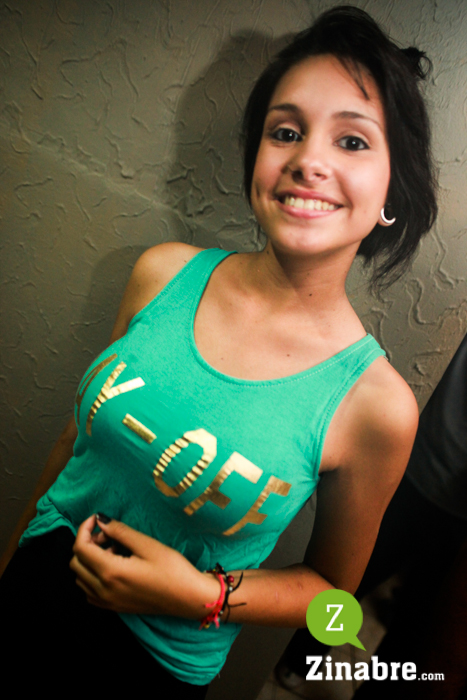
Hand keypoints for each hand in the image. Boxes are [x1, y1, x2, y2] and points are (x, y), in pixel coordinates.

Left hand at [70, 515, 218, 616]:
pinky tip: (113, 566)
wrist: (188, 598)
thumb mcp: (147, 545)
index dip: (84, 529)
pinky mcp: (113, 607)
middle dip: (87, 543)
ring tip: (114, 549)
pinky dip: (93, 575)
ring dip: (89, 560)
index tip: (96, 519)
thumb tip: (100, 521)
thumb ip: (120, 532)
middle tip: (109, 534)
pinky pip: (89, 590)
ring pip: (80, 577)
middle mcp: (103, 590)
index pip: (80, 548)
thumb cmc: (172, 569)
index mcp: (111, 573)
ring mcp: (107, 602)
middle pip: (76, 563)